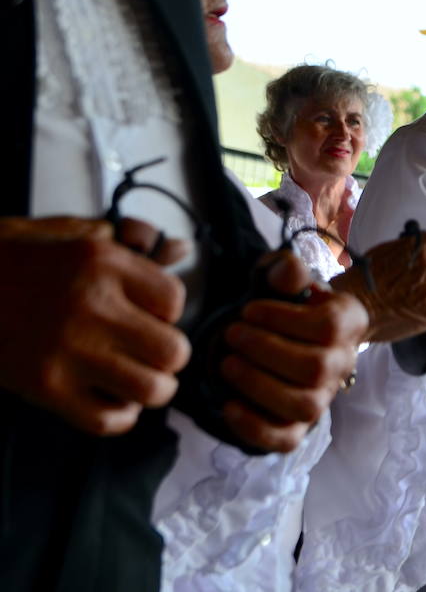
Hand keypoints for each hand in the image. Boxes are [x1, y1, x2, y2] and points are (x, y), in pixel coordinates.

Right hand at [0, 216, 190, 434]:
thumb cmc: (9, 259)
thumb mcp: (68, 232)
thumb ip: (129, 240)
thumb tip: (181, 248)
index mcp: (101, 261)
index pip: (174, 298)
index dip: (169, 312)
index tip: (151, 315)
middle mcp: (90, 305)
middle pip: (172, 350)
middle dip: (169, 356)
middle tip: (151, 352)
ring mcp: (67, 349)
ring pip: (150, 389)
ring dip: (151, 390)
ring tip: (137, 379)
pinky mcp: (44, 386)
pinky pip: (106, 420)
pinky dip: (118, 417)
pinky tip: (110, 400)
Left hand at [220, 252, 367, 451]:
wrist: (292, 334)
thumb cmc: (286, 303)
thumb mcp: (284, 277)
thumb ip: (286, 270)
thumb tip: (289, 275)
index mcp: (348, 322)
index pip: (328, 327)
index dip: (284, 320)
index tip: (248, 310)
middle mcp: (343, 363)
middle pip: (316, 369)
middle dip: (266, 350)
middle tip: (232, 334)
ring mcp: (324, 398)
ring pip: (304, 406)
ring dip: (259, 385)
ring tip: (228, 364)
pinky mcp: (300, 426)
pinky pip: (287, 439)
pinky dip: (255, 427)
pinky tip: (229, 405)